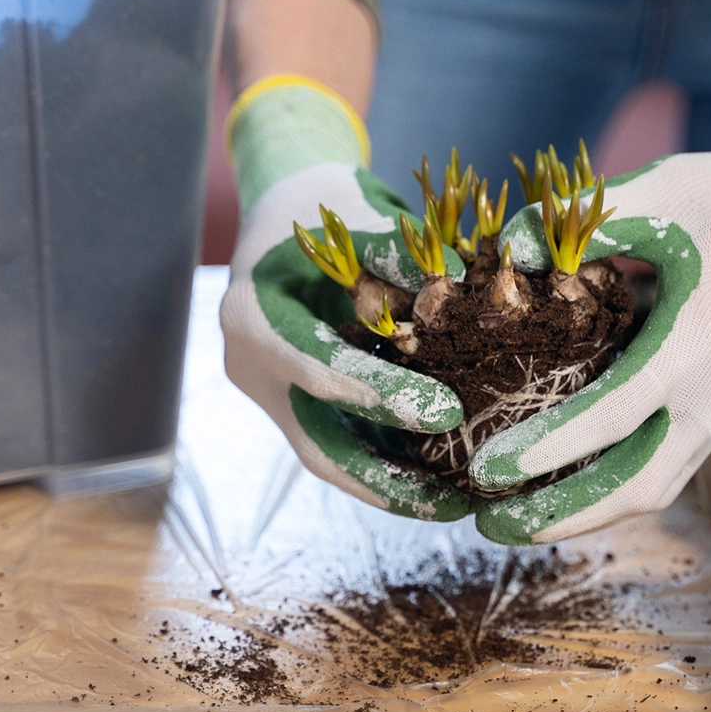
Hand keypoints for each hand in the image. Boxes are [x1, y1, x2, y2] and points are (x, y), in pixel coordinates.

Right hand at [220, 76, 470, 520]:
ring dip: (391, 486)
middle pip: (317, 442)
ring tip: (457, 505)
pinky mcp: (296, 402)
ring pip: (329, 455)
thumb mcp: (356, 215)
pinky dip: (388, 460)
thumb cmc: (325, 206)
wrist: (287, 208)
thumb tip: (455, 281)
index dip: (380, 395)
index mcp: (253, 316)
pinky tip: (441, 477)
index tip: (447, 412)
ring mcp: (272, 391)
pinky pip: (342, 440)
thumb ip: (395, 254)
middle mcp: (252, 366)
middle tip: (454, 502)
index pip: (317, 369)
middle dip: (385, 480)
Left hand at [470, 72, 710, 543]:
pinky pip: (669, 467)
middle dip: (563, 513)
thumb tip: (511, 252)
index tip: (491, 467)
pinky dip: (617, 488)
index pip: (616, 412)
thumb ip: (589, 218)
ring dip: (589, 513)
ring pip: (656, 486)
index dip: (550, 446)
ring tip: (521, 521)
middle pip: (639, 484)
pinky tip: (569, 488)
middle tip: (492, 522)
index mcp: (701, 340)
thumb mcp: (667, 188)